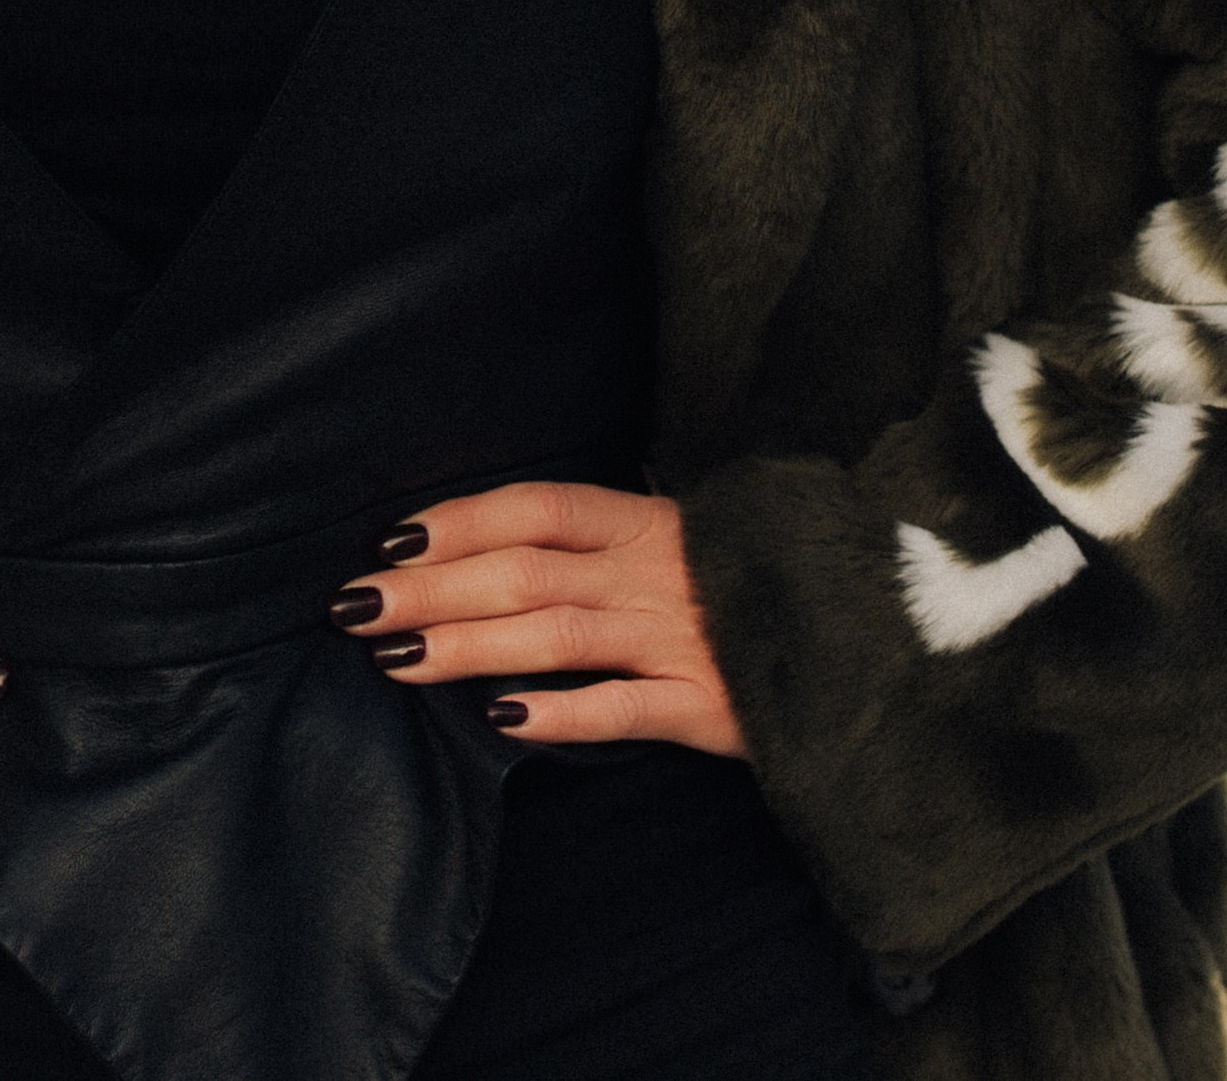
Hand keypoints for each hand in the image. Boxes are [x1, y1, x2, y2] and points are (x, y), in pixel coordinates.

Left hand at [328, 481, 746, 757]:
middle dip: (434, 586)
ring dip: (472, 646)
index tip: (392, 539)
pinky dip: (562, 712)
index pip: (537, 508)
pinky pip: (623, 710)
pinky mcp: (709, 708)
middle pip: (526, 571)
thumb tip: (498, 552)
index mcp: (646, 523)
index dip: (462, 520)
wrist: (869, 636)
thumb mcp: (683, 540)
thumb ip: (606, 543)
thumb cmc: (752, 585)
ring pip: (557, 637)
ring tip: (400, 659)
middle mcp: (654, 573)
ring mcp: (679, 640)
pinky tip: (504, 719)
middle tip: (358, 605)